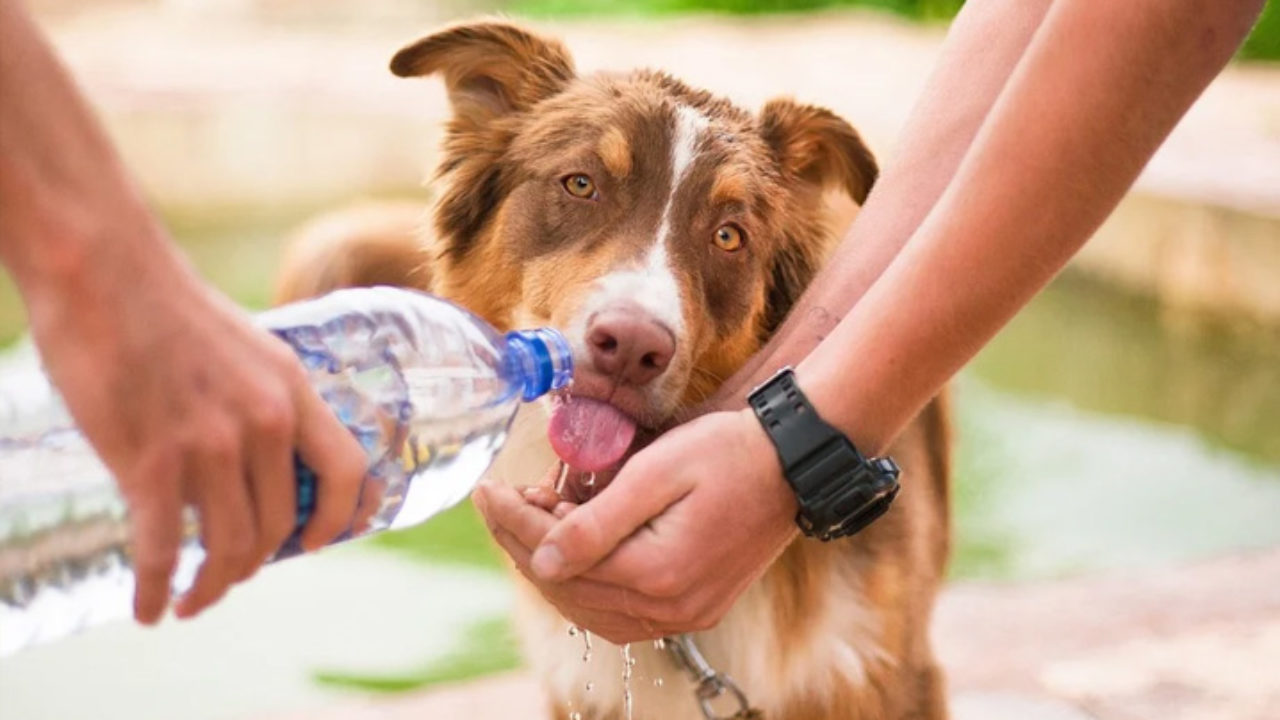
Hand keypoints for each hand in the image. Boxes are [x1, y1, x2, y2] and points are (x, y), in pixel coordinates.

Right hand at [22, 233, 366, 623]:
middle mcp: (263, 422)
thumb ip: (262, 401)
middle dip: (255, 564)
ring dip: (212, 587)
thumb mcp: (248, 348)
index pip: (346, 470)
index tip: (317, 544)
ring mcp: (210, 444)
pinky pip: (163, 550)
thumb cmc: (167, 307)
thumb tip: (260, 457)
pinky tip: (148, 608)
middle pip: (280, 524)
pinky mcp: (150, 461)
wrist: (103, 271)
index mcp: (292, 390)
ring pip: (229, 546)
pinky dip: (157, 590)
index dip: (341, 518)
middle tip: (229, 576)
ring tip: (191, 600)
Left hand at [474, 409, 796, 642]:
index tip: (486, 490)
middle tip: (502, 500)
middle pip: (570, 589)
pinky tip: (572, 552)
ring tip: (533, 519)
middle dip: (524, 543)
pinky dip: (588, 586)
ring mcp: (686, 614)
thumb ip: (596, 523)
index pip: (559, 558)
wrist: (794, 462)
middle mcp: (671, 608)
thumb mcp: (657, 472)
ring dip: (553, 568)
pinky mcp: (695, 607)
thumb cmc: (728, 452)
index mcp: (657, 573)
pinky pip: (622, 613)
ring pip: (591, 609)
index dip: (514, 523)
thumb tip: (541, 560)